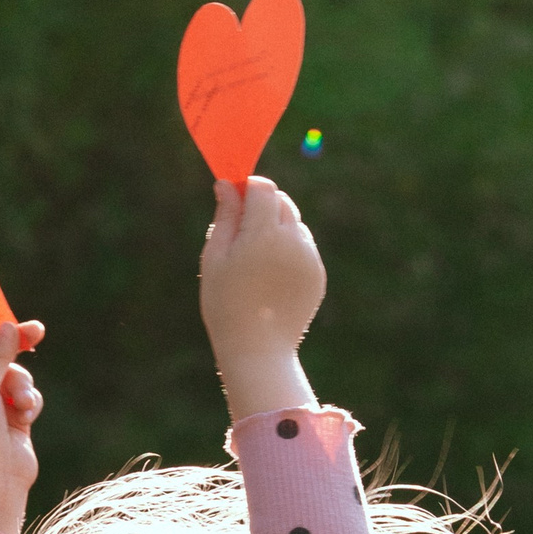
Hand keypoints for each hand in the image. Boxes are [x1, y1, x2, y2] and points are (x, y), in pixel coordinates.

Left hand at [0, 321, 43, 533]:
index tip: (9, 318)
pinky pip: (27, 395)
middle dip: (12, 355)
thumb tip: (9, 326)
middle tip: (36, 331)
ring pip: (15, 376)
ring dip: (22, 386)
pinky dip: (29, 403)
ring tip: (21, 404)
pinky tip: (25, 418)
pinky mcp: (12, 419)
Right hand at [199, 178, 324, 423]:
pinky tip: (270, 276)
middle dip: (263, 205)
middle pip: (282, 201)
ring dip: (277, 227)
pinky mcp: (317, 275)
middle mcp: (293, 241)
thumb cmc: (225, 303)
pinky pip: (304, 248)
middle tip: (241, 230)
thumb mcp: (215, 257)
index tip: (233, 199)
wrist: (258, 349)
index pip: (263, 188)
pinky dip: (289, 250)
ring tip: (255, 259)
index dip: (248, 188)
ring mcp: (309, 258)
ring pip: (295, 224)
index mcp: (263, 233)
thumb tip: (227, 184)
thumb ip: (224, 216)